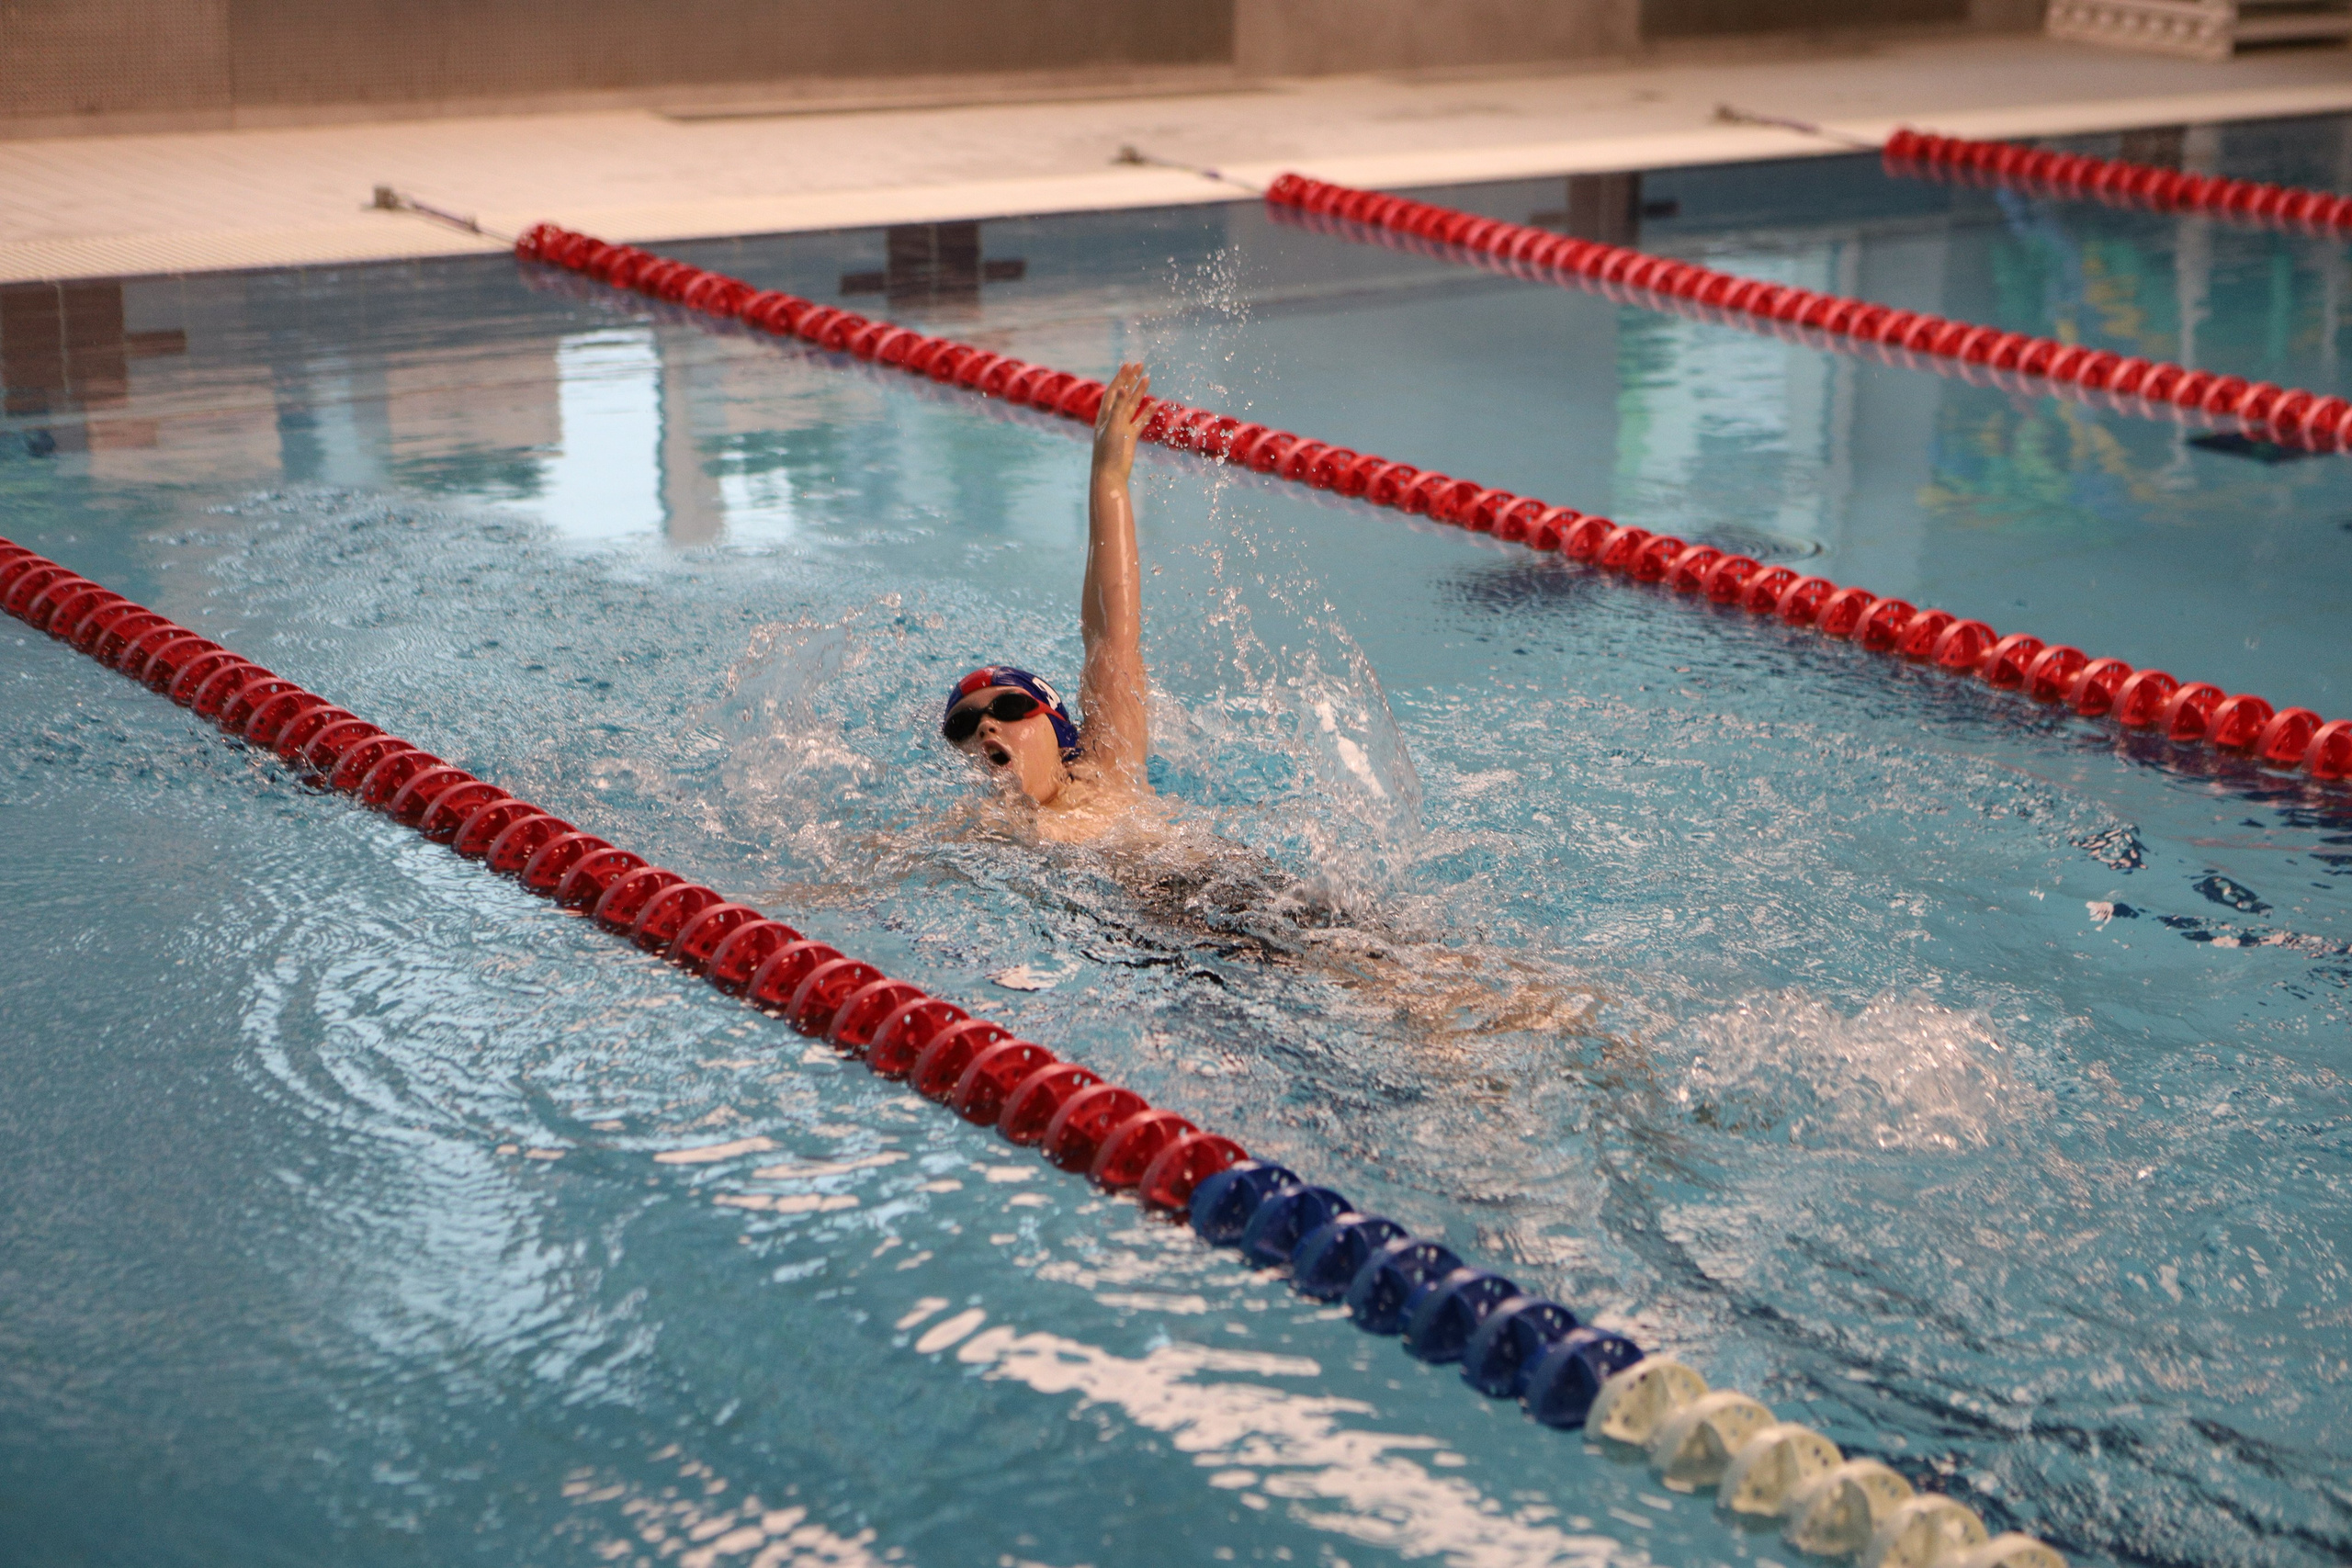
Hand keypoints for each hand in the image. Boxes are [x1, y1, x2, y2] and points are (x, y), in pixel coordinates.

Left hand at [1092, 362, 1149, 479]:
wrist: (1110, 474)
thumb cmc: (1108, 452)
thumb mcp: (1113, 427)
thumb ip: (1119, 408)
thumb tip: (1123, 388)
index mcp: (1105, 414)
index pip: (1114, 390)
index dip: (1121, 377)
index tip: (1129, 364)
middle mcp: (1113, 418)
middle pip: (1123, 394)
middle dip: (1131, 379)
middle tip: (1140, 364)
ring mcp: (1122, 427)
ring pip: (1132, 406)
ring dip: (1140, 392)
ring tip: (1148, 378)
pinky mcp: (1130, 437)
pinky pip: (1140, 421)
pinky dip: (1147, 412)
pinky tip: (1154, 403)